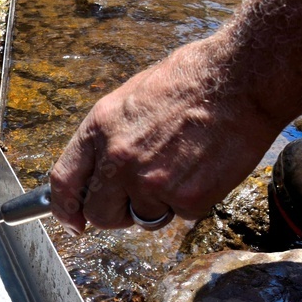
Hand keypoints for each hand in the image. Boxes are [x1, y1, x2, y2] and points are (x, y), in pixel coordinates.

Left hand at [49, 34, 280, 234]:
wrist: (237, 79)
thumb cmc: (188, 82)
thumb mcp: (128, 99)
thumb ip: (107, 138)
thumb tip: (98, 170)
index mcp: (98, 130)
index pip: (64, 181)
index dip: (65, 208)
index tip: (72, 222)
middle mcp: (117, 160)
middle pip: (99, 213)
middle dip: (116, 213)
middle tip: (138, 198)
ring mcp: (150, 182)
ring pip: (144, 217)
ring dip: (160, 203)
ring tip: (183, 165)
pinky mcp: (186, 198)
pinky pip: (182, 214)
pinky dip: (194, 199)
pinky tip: (205, 168)